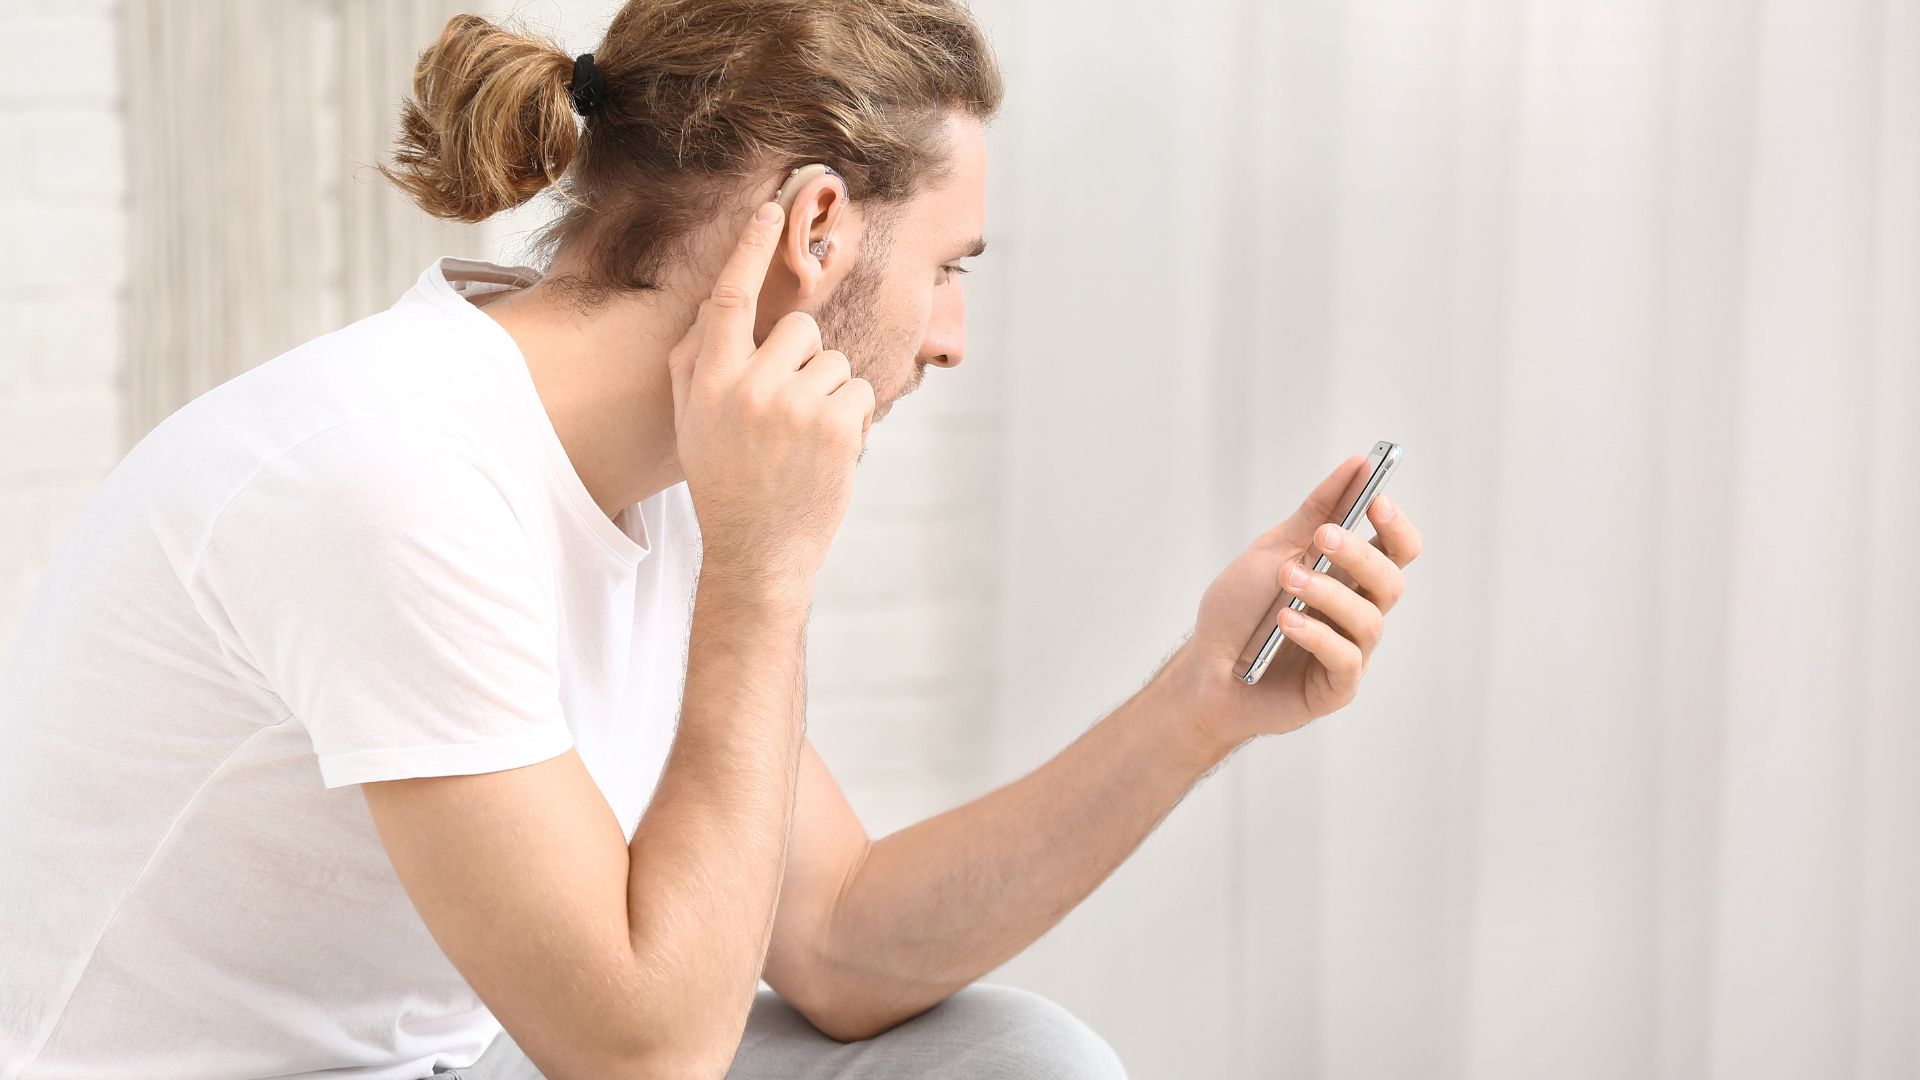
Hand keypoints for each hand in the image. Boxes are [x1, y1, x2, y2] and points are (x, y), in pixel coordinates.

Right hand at [666, 201, 876, 592]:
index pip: (728, 299)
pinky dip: (852, 417)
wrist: (758, 550)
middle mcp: (750, 386)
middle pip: (799, 327)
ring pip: (833, 360)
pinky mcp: (837, 426)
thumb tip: (713, 303)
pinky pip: (859, 391)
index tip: (772, 209)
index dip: (749, 249)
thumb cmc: (724, 480)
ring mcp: (796, 406)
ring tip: (803, 440)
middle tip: (785, 411)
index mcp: (710, 381)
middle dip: (802, 358)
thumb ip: (695, 360)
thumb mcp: (690, 421)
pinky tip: (826, 452)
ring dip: (828, 393)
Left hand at [1170, 454, 1423, 750]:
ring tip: (1287, 579)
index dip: (1395, 526)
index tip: (1376, 500)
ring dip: (1327, 592)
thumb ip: (1317, 512)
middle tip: (1322, 537)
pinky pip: (1344, 659)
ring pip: (1368, 619)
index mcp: (1350, 577)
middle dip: (1359, 554)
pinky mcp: (1336, 687)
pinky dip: (1316, 634)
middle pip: (1391, 580)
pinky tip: (1286, 621)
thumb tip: (1357, 465)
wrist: (1204, 667)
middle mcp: (1358, 613)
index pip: (1397, 550)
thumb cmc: (1240, 611)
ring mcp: (1351, 652)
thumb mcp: (1274, 550)